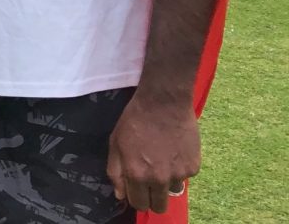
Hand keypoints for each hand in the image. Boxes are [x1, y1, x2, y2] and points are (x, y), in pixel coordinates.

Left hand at [106, 91, 199, 213]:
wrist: (164, 103)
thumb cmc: (135, 120)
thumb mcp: (115, 143)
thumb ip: (115, 172)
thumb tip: (121, 195)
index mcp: (136, 175)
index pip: (138, 204)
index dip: (136, 198)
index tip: (137, 190)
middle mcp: (159, 179)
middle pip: (159, 206)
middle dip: (152, 198)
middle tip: (150, 181)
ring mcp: (178, 174)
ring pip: (171, 191)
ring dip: (166, 182)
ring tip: (161, 159)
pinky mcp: (194, 167)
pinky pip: (184, 177)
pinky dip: (178, 168)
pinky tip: (173, 151)